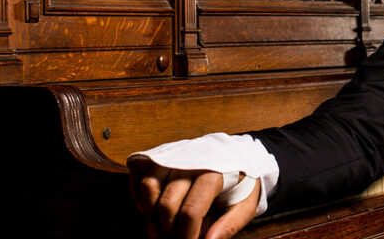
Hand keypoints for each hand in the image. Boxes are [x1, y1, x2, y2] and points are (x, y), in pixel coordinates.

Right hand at [129, 158, 260, 238]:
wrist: (238, 153)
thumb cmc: (242, 181)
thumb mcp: (246, 204)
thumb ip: (229, 225)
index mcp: (215, 173)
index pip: (192, 209)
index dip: (186, 233)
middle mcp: (192, 161)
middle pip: (167, 201)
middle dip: (167, 228)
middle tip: (173, 238)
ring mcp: (175, 155)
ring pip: (150, 184)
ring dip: (150, 212)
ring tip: (158, 228)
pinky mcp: (163, 153)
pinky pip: (140, 170)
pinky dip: (137, 191)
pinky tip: (145, 208)